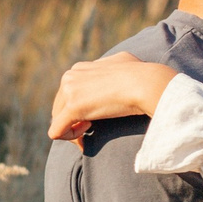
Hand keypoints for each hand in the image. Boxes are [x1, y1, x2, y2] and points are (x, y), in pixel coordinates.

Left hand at [48, 55, 180, 142]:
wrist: (146, 82)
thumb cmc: (141, 74)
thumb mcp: (122, 62)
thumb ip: (111, 66)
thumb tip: (116, 67)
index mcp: (79, 68)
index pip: (68, 93)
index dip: (80, 108)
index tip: (97, 115)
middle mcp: (69, 77)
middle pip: (59, 107)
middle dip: (74, 120)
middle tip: (94, 127)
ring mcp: (69, 91)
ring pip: (57, 119)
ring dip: (73, 129)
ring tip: (92, 131)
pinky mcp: (73, 108)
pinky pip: (56, 131)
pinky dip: (70, 139)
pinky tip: (85, 139)